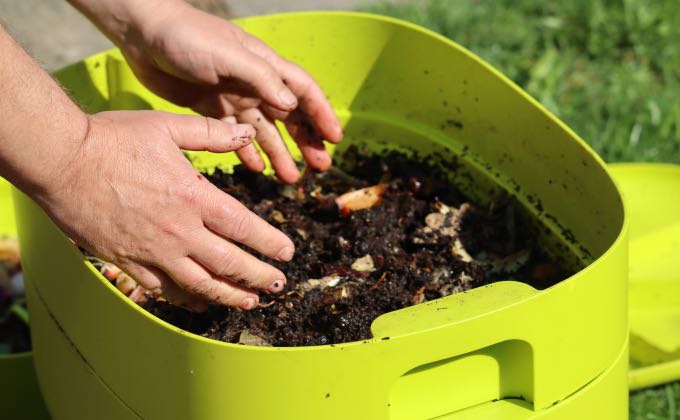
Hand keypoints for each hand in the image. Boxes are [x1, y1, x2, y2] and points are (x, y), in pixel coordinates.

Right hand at [38, 111, 294, 310]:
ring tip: (250, 302)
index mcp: (194, 197)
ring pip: (201, 284)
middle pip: (230, 263)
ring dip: (230, 295)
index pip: (244, 227)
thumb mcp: (167, 127)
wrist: (62, 162)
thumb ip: (211, 133)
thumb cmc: (114, 140)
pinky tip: (200, 303)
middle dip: (259, 277)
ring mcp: (154, 251)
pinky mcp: (128, 262)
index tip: (287, 252)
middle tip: (279, 286)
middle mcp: (179, 231)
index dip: (270, 242)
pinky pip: (163, 289)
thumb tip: (246, 132)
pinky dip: (186, 299)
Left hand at [118, 1, 342, 182]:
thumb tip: (292, 105)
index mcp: (265, 66)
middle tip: (319, 167)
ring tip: (291, 179)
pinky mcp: (211, 109)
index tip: (336, 139)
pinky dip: (246, 153)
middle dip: (307, 141)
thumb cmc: (188, 36)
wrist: (143, 34)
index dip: (322, 114)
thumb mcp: (229, 55)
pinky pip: (234, 137)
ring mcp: (234, 98)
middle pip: (290, 116)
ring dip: (280, 154)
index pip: (304, 91)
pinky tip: (256, 170)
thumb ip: (261, 79)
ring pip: (265, 132)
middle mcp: (254, 84)